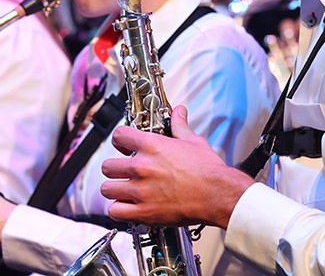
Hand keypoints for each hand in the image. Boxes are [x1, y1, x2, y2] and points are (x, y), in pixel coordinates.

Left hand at [100, 105, 254, 228]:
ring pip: (107, 189)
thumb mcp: (193, 141)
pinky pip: (115, 211)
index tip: (123, 146)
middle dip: (114, 169)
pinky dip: (119, 210)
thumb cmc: (208, 171)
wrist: (218, 194)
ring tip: (124, 191)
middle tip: (123, 173)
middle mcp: (141, 166)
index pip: (119, 136)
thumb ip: (180, 126)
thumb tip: (179, 113)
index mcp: (151, 146)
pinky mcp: (144, 212)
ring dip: (114, 190)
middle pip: (107, 166)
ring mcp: (140, 190)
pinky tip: (128, 207)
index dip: (119, 141)